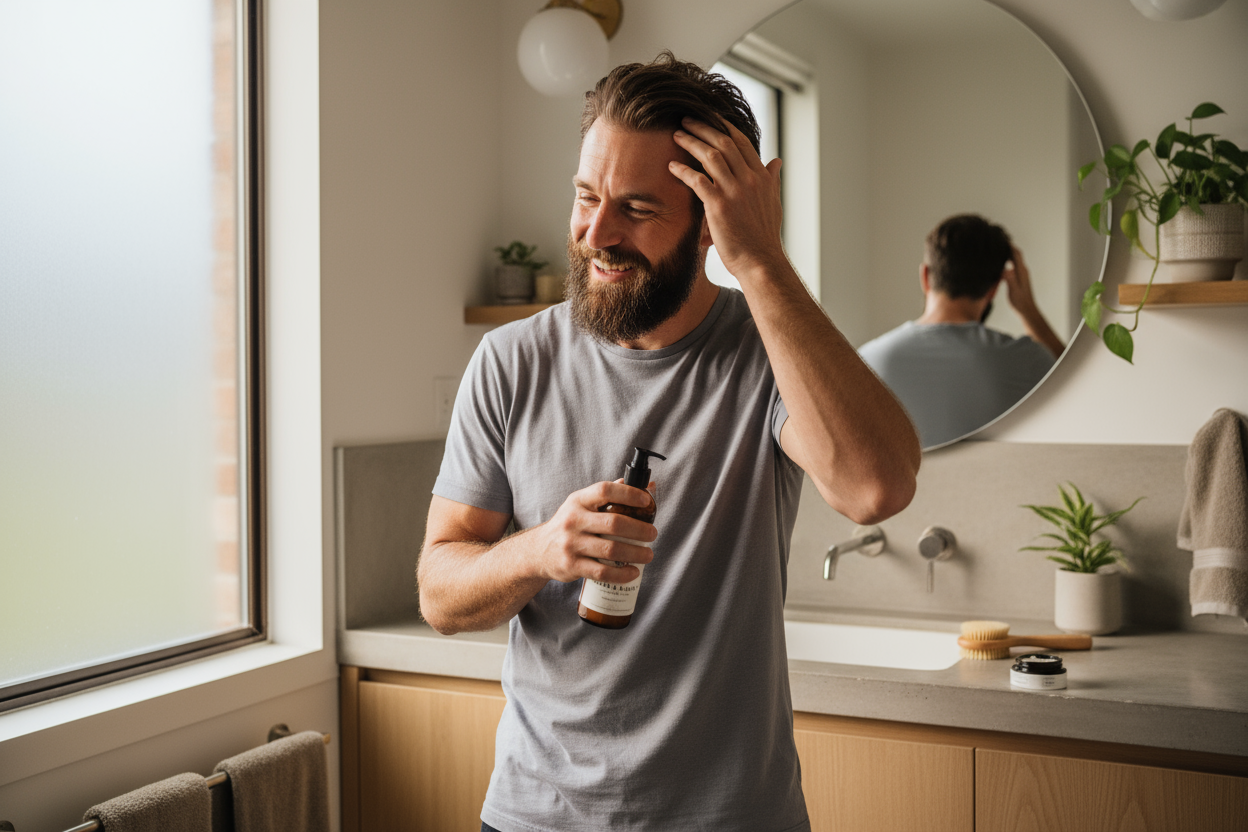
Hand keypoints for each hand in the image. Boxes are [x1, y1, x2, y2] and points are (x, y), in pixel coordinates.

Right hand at [527, 481, 655, 584]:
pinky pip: (602, 572)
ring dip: (636, 553)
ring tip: (648, 554)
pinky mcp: (572, 566)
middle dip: (639, 530)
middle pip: (613, 523)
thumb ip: (610, 495)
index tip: (647, 501)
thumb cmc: (569, 524)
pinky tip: (633, 572)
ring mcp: (571, 544)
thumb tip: (649, 486)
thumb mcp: (582, 504)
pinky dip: (621, 574)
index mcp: (578, 501)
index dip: (628, 494)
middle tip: (653, 534)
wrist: (538, 550)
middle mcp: (573, 520)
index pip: (605, 490)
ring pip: (611, 550)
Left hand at [669, 117, 786, 283]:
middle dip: (703, 127)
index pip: (741, 141)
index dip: (723, 126)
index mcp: (761, 176)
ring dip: (691, 142)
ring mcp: (735, 191)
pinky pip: (697, 180)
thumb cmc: (763, 235)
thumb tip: (777, 161)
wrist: (760, 261)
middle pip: (724, 142)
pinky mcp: (719, 206)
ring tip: (676, 135)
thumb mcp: (773, 202)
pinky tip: (672, 166)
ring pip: (710, 156)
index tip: (708, 117)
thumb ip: (772, 179)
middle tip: (685, 120)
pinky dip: (683, 170)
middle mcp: (750, 179)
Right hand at [1002, 245, 1064, 358]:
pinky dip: (1007, 262)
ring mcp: (1021, 275)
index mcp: (1021, 271)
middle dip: (1007, 247)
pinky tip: (1001, 265)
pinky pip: (1013, 266)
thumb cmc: (1021, 303)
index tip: (1002, 238)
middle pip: (1015, 255)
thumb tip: (1006, 269)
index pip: (1016, 254)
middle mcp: (1022, 271)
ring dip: (1007, 254)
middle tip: (998, 241)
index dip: (1009, 245)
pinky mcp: (1019, 280)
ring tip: (998, 250)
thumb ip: (1010, 279)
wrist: (1028, 311)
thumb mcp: (1013, 290)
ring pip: (1014, 260)